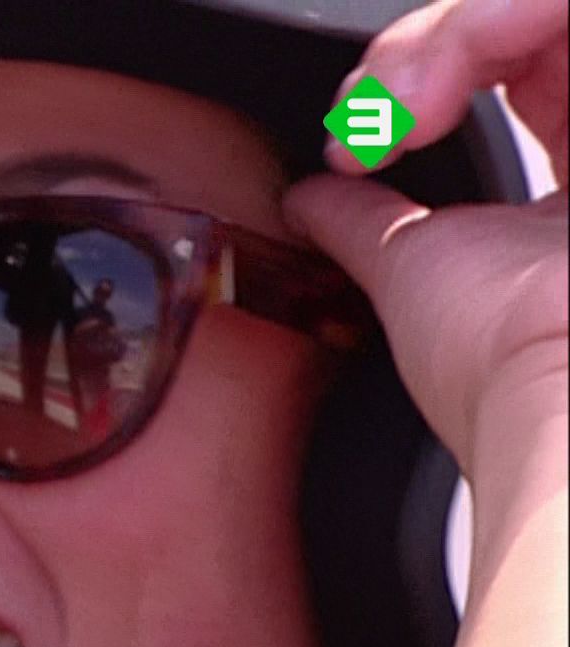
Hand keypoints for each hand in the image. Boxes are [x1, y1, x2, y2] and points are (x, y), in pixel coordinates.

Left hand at [283, 0, 566, 478]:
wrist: (558, 403)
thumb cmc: (504, 372)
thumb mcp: (414, 273)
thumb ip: (366, 221)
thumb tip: (308, 198)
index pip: (533, 68)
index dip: (445, 67)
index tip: (365, 135)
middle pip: (544, 26)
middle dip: (446, 36)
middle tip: (380, 113)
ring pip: (550, 10)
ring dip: (464, 29)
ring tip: (403, 107)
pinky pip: (569, 6)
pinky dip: (508, 19)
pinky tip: (441, 87)